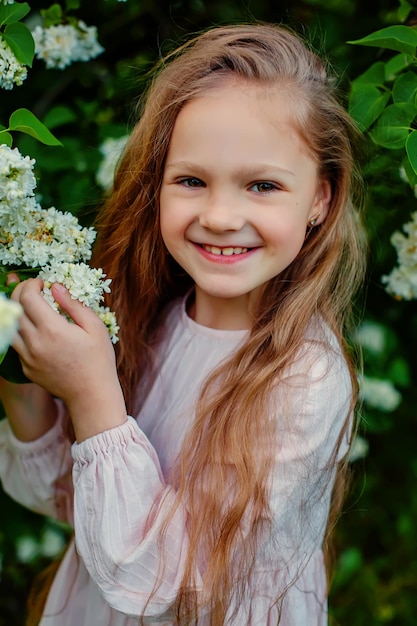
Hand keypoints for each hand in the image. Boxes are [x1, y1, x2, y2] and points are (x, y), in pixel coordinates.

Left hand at [11, 278, 126, 440]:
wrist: (91, 394)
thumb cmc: (98, 359)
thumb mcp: (94, 326)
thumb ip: (72, 304)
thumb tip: (55, 286)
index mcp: (52, 330)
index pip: (27, 297)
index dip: (31, 284)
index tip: (41, 283)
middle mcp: (35, 343)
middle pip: (14, 309)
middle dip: (19, 292)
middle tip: (32, 289)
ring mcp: (28, 357)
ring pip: (10, 327)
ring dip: (15, 311)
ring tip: (27, 305)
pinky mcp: (26, 368)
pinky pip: (16, 344)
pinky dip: (21, 331)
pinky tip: (34, 327)